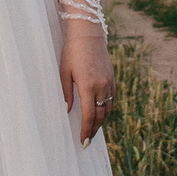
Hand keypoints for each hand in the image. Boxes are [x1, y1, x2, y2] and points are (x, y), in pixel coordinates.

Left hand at [62, 24, 115, 143]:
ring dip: (101, 121)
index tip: (83, 141)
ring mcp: (109, 82)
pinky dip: (107, 109)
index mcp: (88, 86)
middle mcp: (102, 86)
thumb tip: (69, 110)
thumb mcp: (64, 72)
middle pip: (100, 115)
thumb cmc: (71, 51)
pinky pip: (112, 98)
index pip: (88, 116)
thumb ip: (67, 93)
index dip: (86, 131)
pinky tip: (101, 114)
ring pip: (108, 108)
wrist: (88, 34)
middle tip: (88, 141)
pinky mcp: (112, 78)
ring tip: (94, 130)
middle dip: (94, 130)